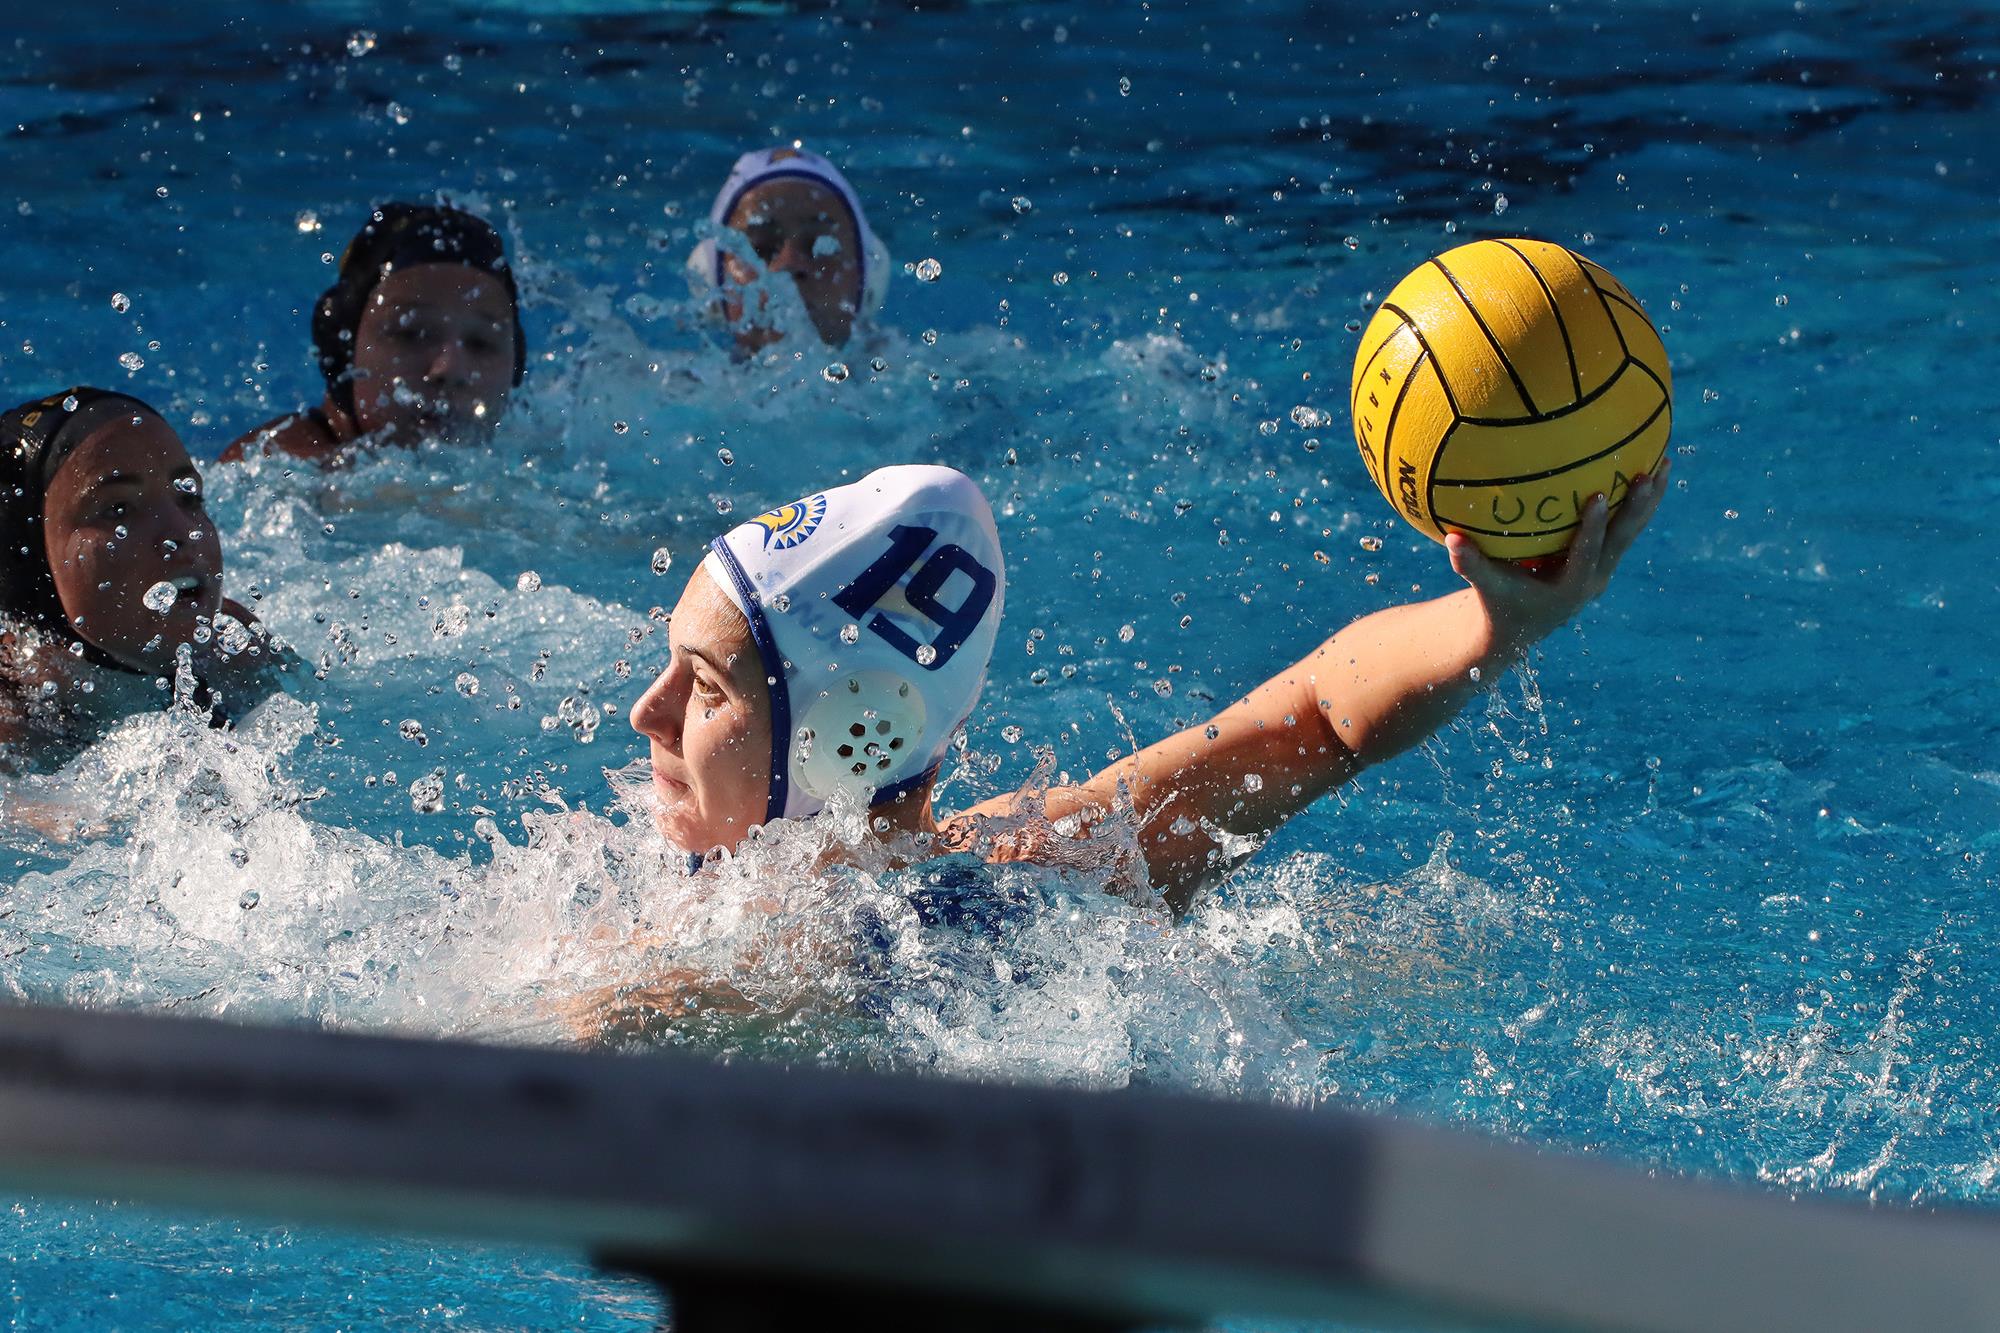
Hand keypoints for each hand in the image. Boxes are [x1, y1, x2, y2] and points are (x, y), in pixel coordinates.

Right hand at [1445, 456, 1670, 653]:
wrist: (1521, 625)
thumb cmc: (1498, 602)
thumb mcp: (1485, 587)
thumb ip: (1470, 564)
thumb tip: (1450, 538)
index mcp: (1569, 586)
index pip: (1586, 554)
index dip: (1592, 527)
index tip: (1598, 495)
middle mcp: (1594, 577)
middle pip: (1622, 539)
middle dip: (1637, 507)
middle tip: (1648, 473)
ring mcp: (1604, 567)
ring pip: (1633, 530)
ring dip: (1650, 499)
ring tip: (1666, 461)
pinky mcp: (1605, 558)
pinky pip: (1627, 526)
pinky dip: (1639, 500)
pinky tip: (1649, 466)